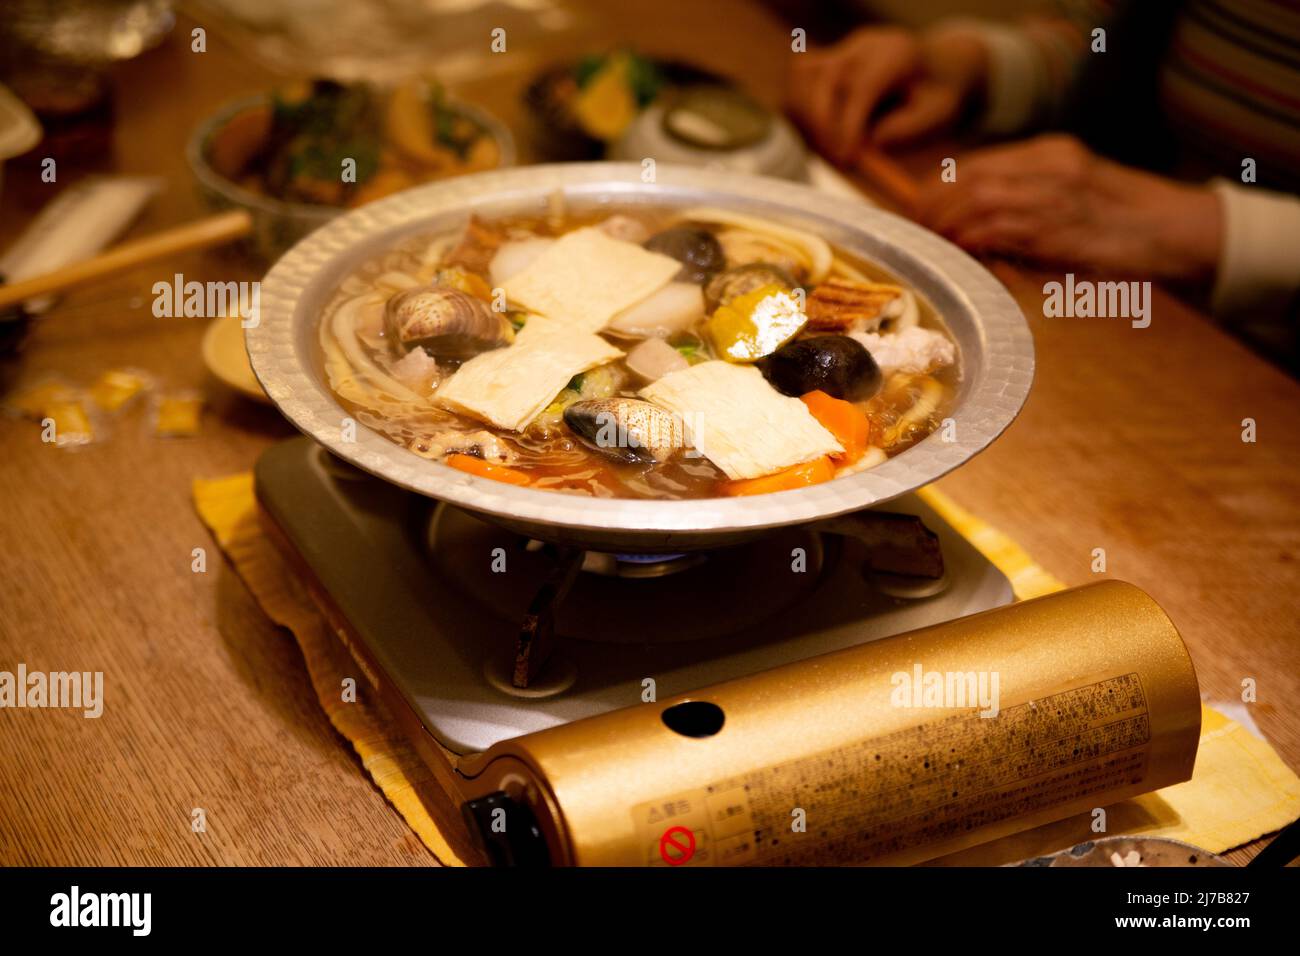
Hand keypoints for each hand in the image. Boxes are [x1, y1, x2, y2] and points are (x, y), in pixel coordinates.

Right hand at [787, 26, 987, 164]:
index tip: (848, 157)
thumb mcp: (938, 114)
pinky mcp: (831, 58)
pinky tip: (826, 133)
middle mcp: (866, 45)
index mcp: (897, 54)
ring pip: (808, 77)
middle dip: (826, 123)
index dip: (849, 124)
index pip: (862, 87)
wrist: (936, 68)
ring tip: (834, 148)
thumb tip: (870, 140)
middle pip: (828, 78)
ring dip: (813, 117)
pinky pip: (803, 78)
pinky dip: (806, 107)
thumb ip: (908, 127)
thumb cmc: (938, 96)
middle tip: (841, 159)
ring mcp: (845, 49)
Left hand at [916, 135, 1222, 282]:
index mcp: (1052, 152)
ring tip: (934, 245)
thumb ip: (1029, 202)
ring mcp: (1054, 194)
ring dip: (947, 226)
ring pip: (976, 201)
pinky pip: (998, 229)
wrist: (1180, 233)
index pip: (976, 164)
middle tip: (919, 233)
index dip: (940, 188)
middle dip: (933, 207)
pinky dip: (972, 241)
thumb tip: (973, 227)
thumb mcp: (1074, 198)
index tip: (922, 211)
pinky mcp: (1058, 227)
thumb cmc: (1126, 226)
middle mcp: (1049, 165)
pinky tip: (962, 253)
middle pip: (967, 179)